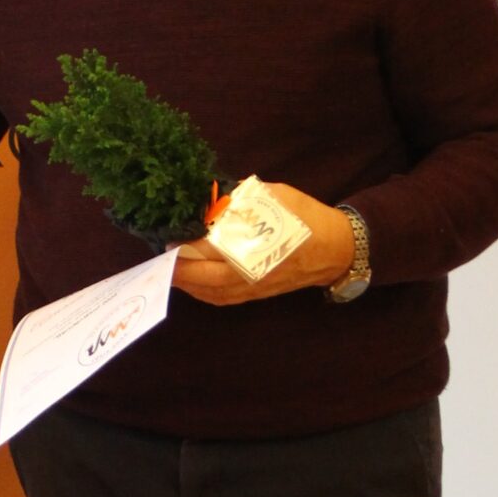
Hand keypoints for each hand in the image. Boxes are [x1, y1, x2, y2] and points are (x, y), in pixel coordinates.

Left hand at [172, 184, 355, 306]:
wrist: (338, 249)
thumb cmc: (308, 219)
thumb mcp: (278, 198)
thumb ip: (244, 200)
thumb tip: (215, 198)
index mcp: (257, 248)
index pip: (213, 249)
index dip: (188, 244)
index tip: (169, 235)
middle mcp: (252, 274)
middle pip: (205, 278)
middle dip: (179, 269)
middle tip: (159, 257)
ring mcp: (254, 288)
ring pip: (212, 293)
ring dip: (187, 283)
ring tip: (168, 269)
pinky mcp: (257, 295)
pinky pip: (223, 299)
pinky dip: (203, 292)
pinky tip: (191, 282)